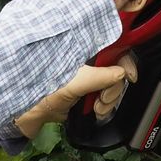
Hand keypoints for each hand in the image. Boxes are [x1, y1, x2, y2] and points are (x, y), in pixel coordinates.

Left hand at [14, 55, 137, 137]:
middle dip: (114, 87)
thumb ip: (99, 76)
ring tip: (96, 108)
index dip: (125, 57)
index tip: (130, 75)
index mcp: (84, 49)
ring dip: (109, 100)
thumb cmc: (43, 90)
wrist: (31, 113)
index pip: (113, 46)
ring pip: (114, 86)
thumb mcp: (73, 82)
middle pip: (117, 69)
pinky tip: (95, 111)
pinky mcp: (88, 93)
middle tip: (102, 99)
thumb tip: (121, 73)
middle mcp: (88, 61)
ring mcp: (89, 77)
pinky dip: (105, 106)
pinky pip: (107, 97)